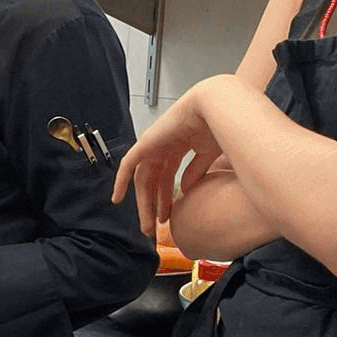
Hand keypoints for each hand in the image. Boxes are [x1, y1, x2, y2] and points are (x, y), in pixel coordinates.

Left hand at [111, 83, 225, 235]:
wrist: (216, 108)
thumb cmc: (219, 126)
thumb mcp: (207, 154)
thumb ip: (195, 171)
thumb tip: (185, 190)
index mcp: (179, 146)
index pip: (167, 177)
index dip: (166, 197)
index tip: (167, 217)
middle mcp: (163, 146)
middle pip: (153, 181)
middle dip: (154, 205)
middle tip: (153, 228)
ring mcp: (154, 144)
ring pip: (143, 179)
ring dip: (144, 203)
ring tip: (147, 226)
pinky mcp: (146, 143)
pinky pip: (129, 165)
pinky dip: (122, 181)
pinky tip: (117, 199)